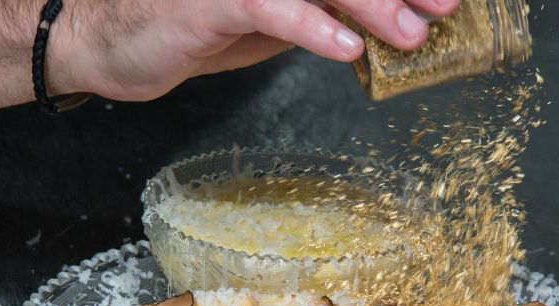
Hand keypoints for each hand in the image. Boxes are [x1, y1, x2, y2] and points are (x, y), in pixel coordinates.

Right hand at [58, 0, 460, 100]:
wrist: (114, 41)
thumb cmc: (195, 27)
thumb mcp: (272, 18)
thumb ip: (322, 10)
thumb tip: (385, 18)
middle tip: (444, 6)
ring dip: (367, 4)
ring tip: (409, 34)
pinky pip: (267, 6)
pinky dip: (309, 25)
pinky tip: (345, 48)